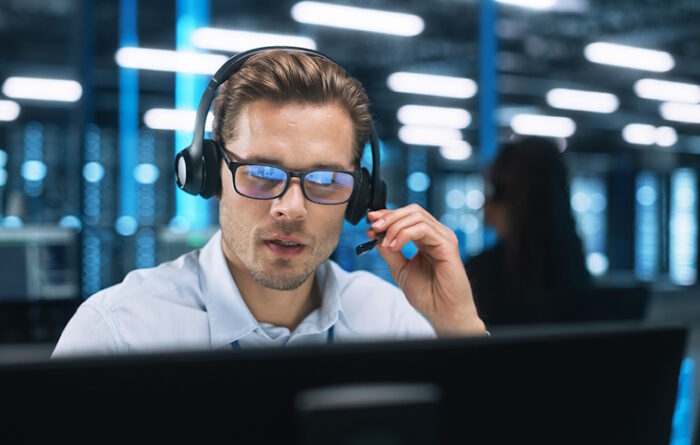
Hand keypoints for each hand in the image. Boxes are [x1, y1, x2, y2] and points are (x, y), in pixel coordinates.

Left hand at [366, 205, 484, 335]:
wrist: (442, 312)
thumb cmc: (428, 295)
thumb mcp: (400, 269)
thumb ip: (389, 251)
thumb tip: (375, 235)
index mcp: (426, 239)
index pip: (407, 216)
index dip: (387, 215)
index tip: (370, 222)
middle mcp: (436, 235)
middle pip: (412, 211)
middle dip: (389, 217)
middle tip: (374, 228)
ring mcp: (443, 237)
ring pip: (416, 216)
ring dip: (395, 226)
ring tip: (385, 242)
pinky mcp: (447, 244)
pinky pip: (423, 228)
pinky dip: (405, 233)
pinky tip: (395, 245)